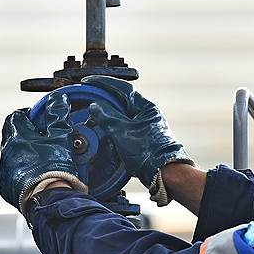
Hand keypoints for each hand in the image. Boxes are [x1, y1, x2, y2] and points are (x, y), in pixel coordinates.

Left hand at [0, 93, 85, 214]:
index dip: (26, 114)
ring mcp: (5, 170)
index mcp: (17, 137)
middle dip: (24, 133)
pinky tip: (36, 175)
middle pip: (11, 135)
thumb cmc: (55, 168)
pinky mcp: (6, 187)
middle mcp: (7, 152)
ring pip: (11, 155)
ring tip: (41, 158)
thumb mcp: (61, 136)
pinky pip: (12, 174)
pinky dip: (22, 171)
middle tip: (40, 136)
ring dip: (23, 154)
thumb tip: (57, 98)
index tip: (36, 118)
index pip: (15, 117)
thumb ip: (57, 115)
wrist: (50, 199)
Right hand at [82, 75, 192, 189]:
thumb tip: (95, 106)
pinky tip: (104, 129)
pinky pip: (125, 125)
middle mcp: (147, 113)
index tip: (89, 80)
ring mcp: (146, 125)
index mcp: (146, 107)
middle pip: (122, 100)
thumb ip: (107, 117)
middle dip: (104, 98)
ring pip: (123, 114)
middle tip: (89, 97)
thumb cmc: (148, 151)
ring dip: (108, 113)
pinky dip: (113, 125)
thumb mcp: (122, 131)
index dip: (104, 83)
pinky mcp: (143, 137)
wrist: (164, 173)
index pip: (123, 88)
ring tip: (92, 114)